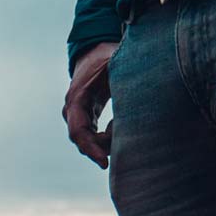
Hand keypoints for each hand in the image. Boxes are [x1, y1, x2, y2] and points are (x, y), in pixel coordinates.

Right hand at [64, 42, 117, 169]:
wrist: (93, 51)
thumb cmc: (105, 57)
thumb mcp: (116, 63)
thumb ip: (125, 77)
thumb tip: (144, 87)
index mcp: (76, 99)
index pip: (78, 132)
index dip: (91, 149)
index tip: (104, 163)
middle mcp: (71, 110)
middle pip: (82, 140)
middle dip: (101, 148)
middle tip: (124, 148)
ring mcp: (76, 115)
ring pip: (88, 140)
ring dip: (107, 140)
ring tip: (123, 125)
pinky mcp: (86, 117)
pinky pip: (93, 135)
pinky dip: (107, 137)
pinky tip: (119, 126)